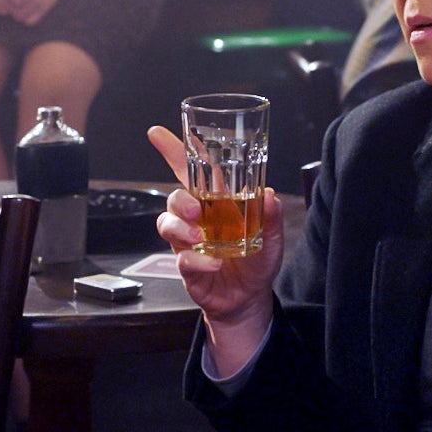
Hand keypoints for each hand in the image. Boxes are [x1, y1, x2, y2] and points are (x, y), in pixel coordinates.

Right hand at [147, 126, 280, 375]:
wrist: (250, 298)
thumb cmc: (258, 261)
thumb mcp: (273, 236)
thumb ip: (272, 215)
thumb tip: (268, 195)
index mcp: (217, 203)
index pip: (193, 171)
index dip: (176, 151)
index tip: (157, 133)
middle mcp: (198, 218)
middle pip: (174, 195)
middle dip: (178, 198)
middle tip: (195, 207)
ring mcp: (188, 242)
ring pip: (167, 223)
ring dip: (180, 227)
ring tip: (199, 237)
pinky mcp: (186, 266)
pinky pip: (182, 258)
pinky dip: (197, 260)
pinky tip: (215, 264)